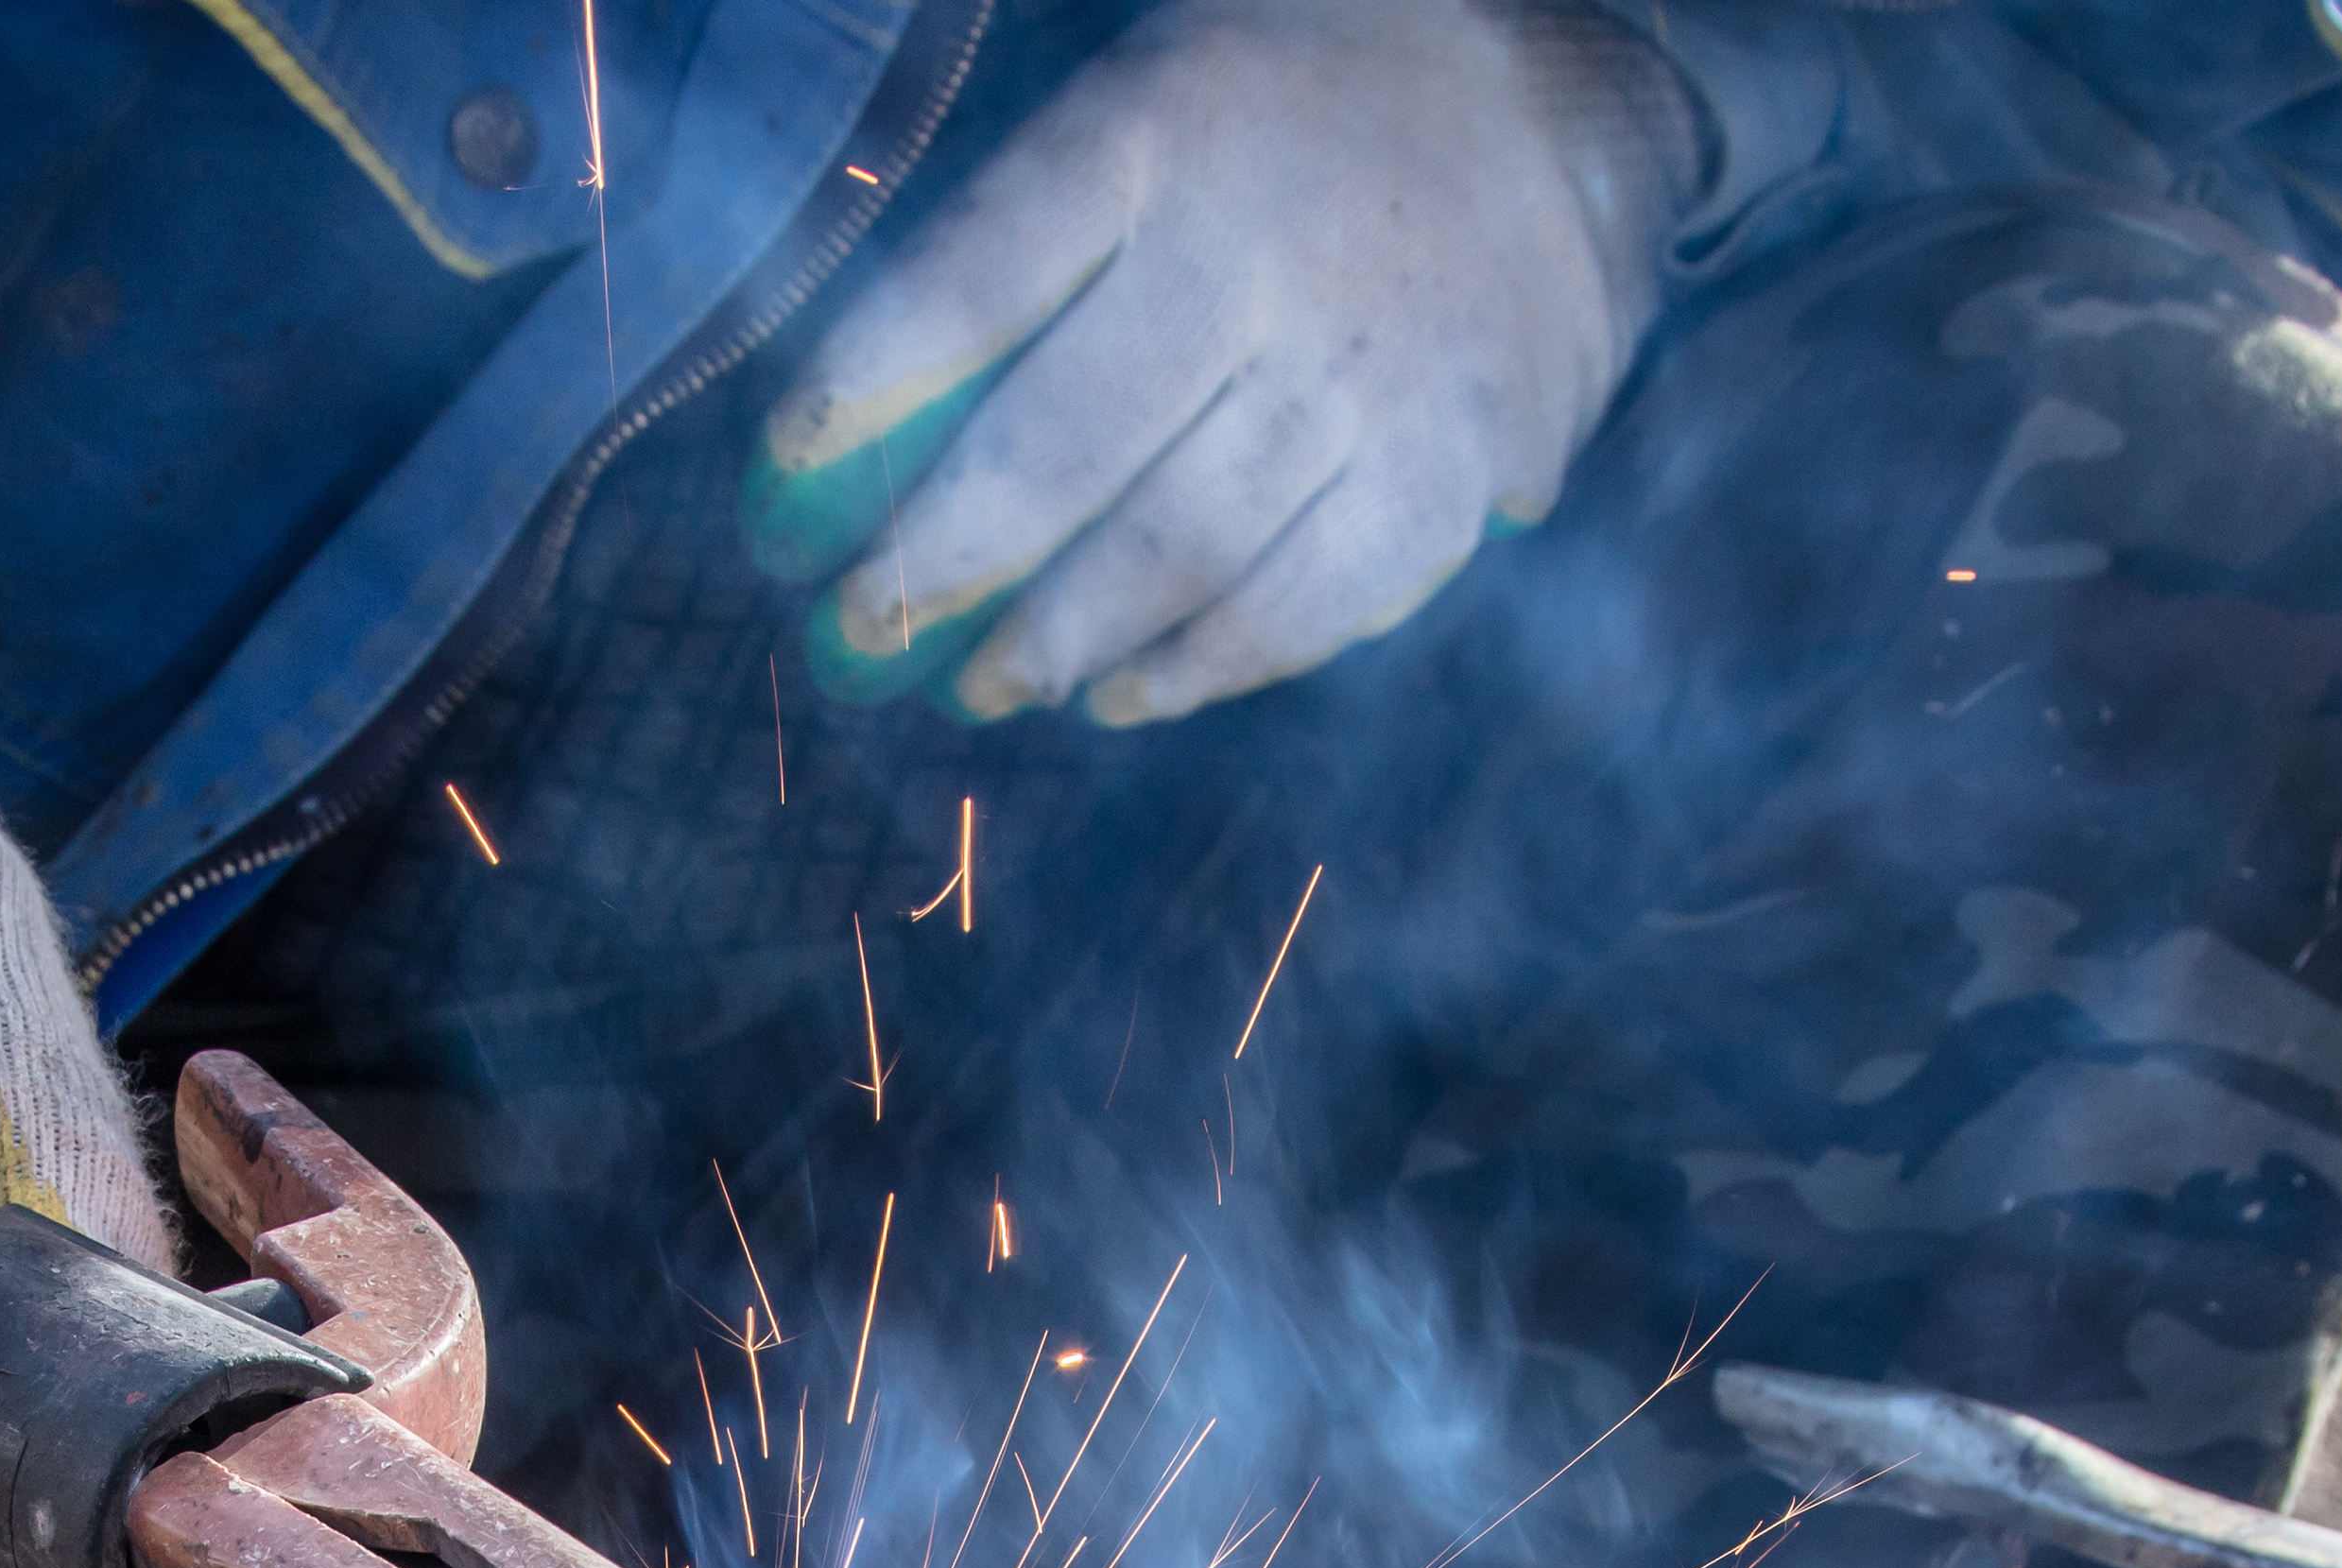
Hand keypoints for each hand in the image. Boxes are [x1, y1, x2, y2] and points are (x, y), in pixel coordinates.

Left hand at [750, 0, 1691, 725]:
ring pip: (1178, 550)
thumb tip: (866, 421)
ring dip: (1055, 642)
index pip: (972, 277)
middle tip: (864, 627)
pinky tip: (1121, 695)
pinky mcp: (1458, 465)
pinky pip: (1310, 606)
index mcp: (1164, 133)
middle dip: (938, 562)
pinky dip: (1201, 670)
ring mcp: (1370, 370)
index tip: (786, 465)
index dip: (861, 385)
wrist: (1555, 107)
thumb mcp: (1152, 98)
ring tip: (984, 683)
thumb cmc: (1294, 114)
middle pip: (1062, 448)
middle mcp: (1265, 253)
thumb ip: (1031, 234)